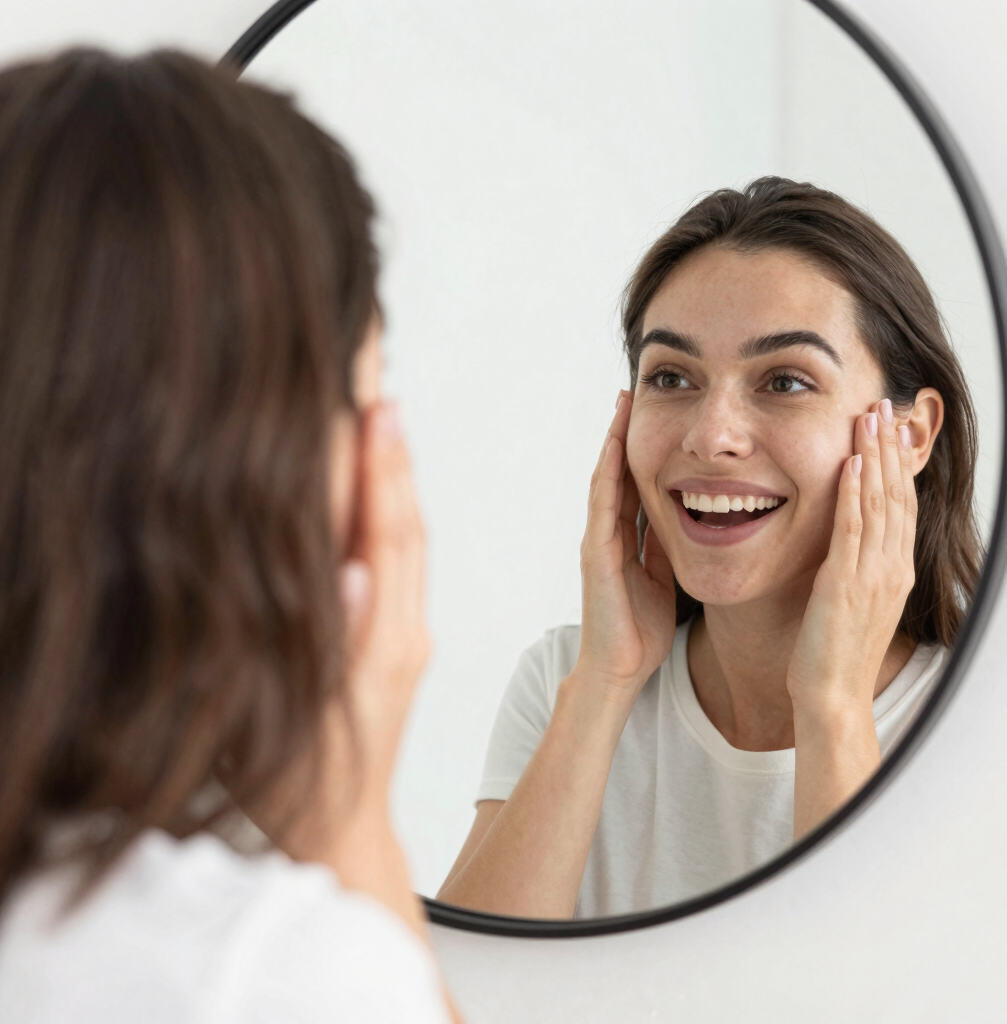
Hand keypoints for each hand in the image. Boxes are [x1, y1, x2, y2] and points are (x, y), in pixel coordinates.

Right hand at [339, 400, 429, 799]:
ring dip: (397, 481)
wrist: (341, 835)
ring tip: (384, 423)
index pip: (385, 539)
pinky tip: (374, 492)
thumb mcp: (317, 719)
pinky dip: (389, 519)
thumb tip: (358, 571)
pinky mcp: (398, 646)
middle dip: (393, 459)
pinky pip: (400, 568)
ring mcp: (404, 639)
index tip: (377, 409)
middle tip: (383, 393)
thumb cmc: (305, 788)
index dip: (380, 472)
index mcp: (381, 644)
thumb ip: (343, 643)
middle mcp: (403, 633)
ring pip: (406, 544)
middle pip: (405, 529)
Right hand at [574, 390, 675, 707]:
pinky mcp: (596, 553)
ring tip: (622, 402)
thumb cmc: (642, 630)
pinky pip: (603, 503)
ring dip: (613, 439)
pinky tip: (615, 443)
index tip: (660, 414)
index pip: (636, 483)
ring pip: (606, 478)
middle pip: (618, 471)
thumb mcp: (665, 578)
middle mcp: (608, 533)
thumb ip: (667, 548)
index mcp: (627, 540)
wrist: (619, 670)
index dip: (647, 448)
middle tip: (635, 391)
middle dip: (625, 432)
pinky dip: (608, 471)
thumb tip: (690, 519)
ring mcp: (598, 541)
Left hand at [787, 398, 915, 712]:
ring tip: (869, 418)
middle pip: (896, 494)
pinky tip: (849, 463)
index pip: (900, 504)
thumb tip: (846, 541)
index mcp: (893, 571)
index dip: (896, 463)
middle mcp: (891, 568)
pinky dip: (852, 493)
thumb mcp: (853, 603)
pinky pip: (852, 530)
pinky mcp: (846, 583)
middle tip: (883, 405)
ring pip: (879, 503)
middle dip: (889, 447)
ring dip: (873, 457)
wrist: (833, 695)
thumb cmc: (835, 653)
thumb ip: (856, 568)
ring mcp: (872, 575)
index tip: (889, 428)